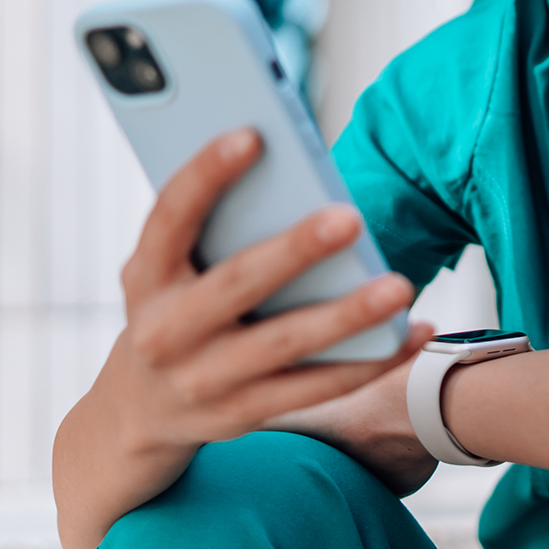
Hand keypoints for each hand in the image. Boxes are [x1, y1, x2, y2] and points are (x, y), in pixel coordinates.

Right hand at [56, 128, 433, 548]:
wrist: (137, 411)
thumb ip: (208, 228)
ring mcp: (204, 379)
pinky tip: (412, 333)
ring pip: (286, 345)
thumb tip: (287, 174)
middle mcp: (166, 331)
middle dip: (294, 250)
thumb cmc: (173, 308)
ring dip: (347, 316)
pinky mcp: (244, 413)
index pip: (169, 218)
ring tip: (398, 286)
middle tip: (349, 218)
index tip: (251, 135)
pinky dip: (371, 362)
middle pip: (237, 284)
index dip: (205, 174)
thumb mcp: (164, 270)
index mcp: (146, 277)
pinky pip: (317, 387)